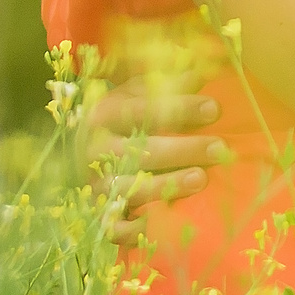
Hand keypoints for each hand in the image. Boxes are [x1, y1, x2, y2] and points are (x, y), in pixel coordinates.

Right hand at [88, 79, 227, 247]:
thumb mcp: (137, 93)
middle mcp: (96, 152)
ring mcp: (95, 186)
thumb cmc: (121, 121)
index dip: (179, 108)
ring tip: (201, 180)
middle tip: (221, 149)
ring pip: (129, 188)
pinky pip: (114, 227)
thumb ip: (166, 79)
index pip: (143, 109)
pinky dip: (134, 228)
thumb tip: (202, 66)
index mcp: (105, 115)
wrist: (74, 159)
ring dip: (165, 185)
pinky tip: (162, 223)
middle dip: (183, 149)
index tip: (215, 108)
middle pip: (141, 150)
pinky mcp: (98, 217)